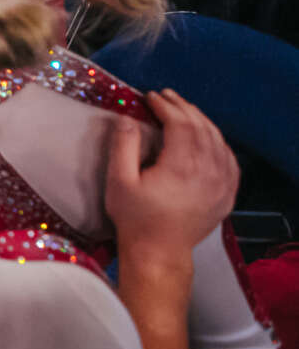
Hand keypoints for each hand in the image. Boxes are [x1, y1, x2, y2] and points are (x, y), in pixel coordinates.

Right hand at [104, 90, 239, 263]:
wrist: (160, 252)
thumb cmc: (136, 218)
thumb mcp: (119, 182)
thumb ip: (123, 147)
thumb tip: (127, 119)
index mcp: (181, 166)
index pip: (180, 124)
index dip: (166, 106)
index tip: (151, 97)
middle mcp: (207, 171)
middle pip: (201, 127)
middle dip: (183, 108)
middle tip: (166, 96)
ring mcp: (221, 183)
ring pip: (218, 141)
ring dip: (201, 121)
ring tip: (185, 111)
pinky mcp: (227, 194)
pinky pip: (230, 160)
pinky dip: (219, 142)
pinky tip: (209, 138)